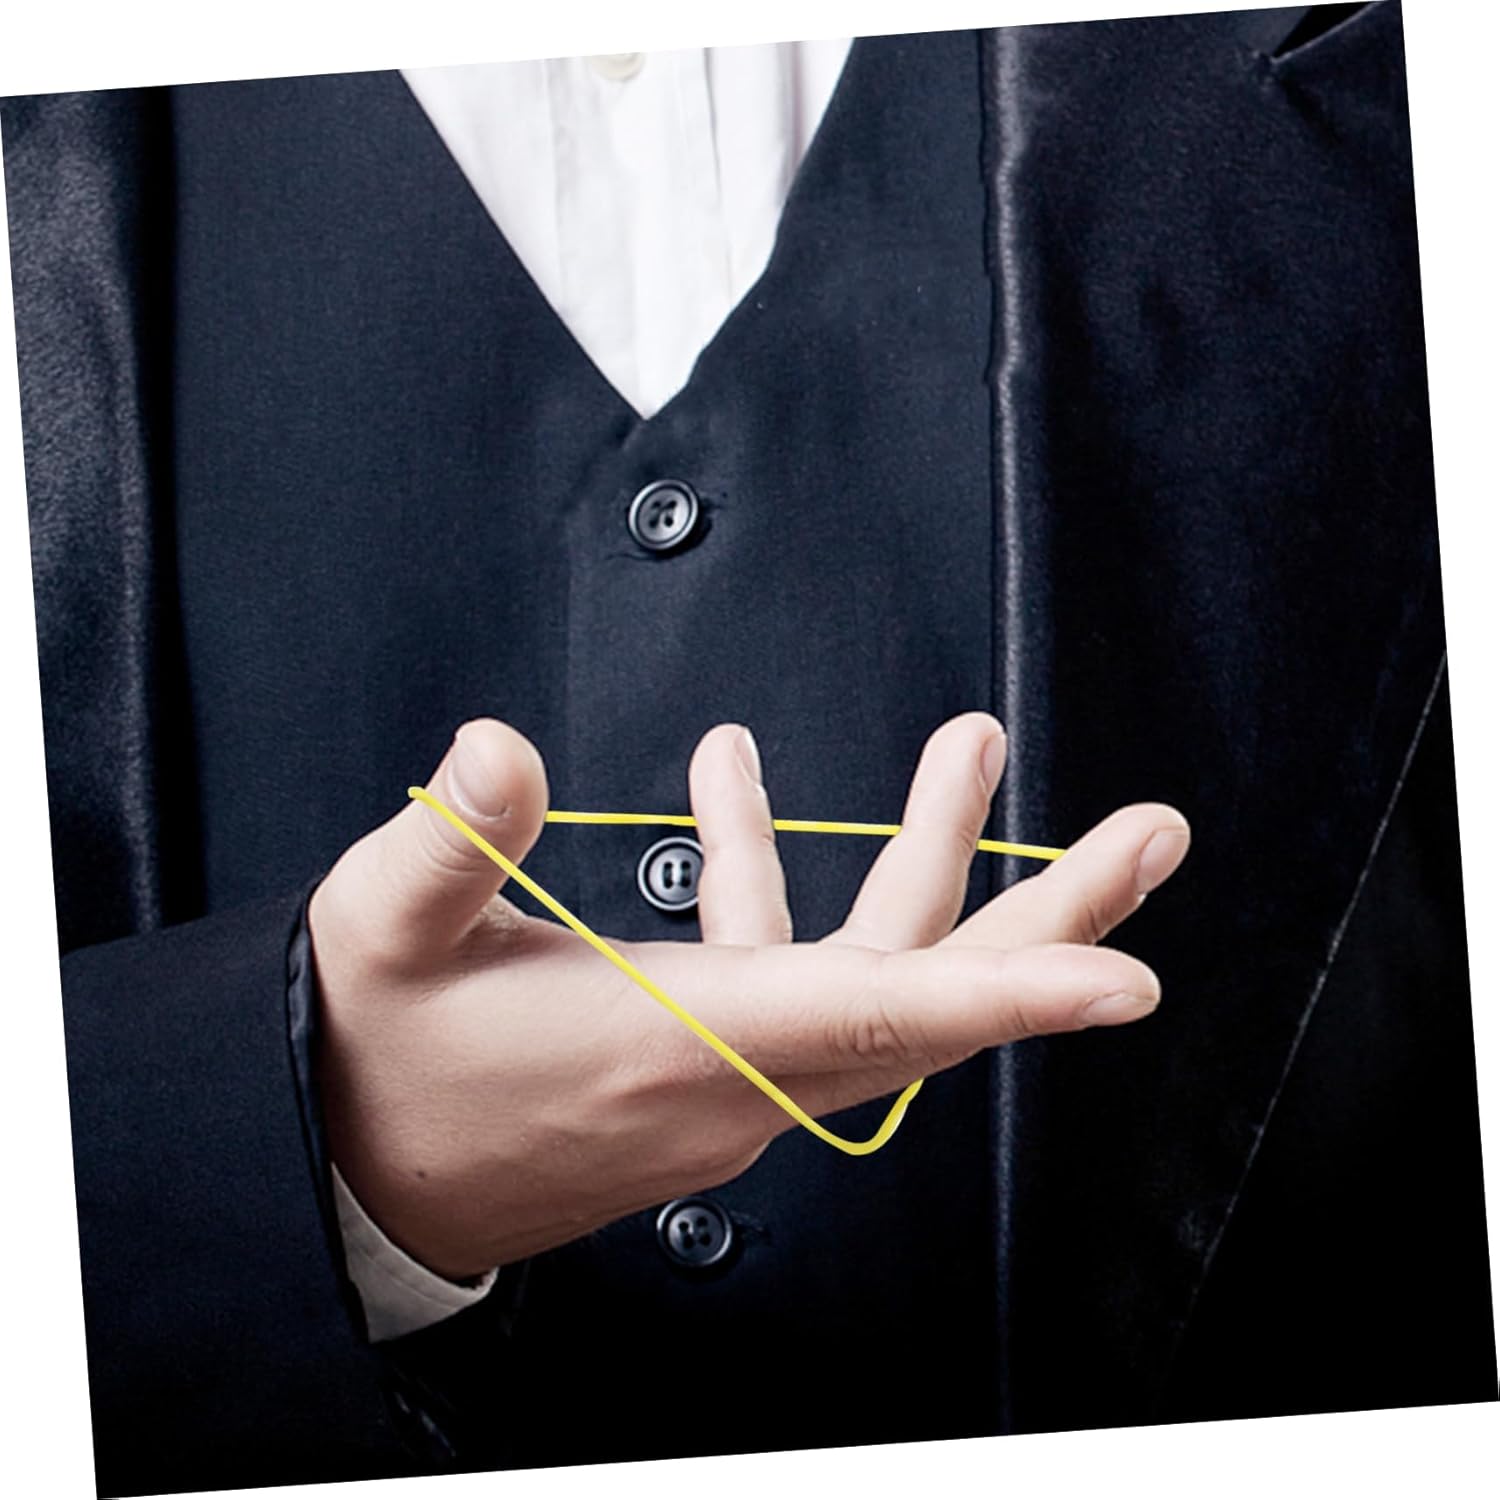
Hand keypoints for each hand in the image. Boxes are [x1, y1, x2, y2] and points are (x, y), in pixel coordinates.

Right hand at [310, 714, 1188, 1278]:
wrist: (357, 1173)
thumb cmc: (375, 1062)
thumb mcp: (386, 934)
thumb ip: (454, 838)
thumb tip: (502, 746)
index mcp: (676, 1043)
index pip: (874, 1016)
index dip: (1011, 995)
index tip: (1130, 975)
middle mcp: (732, 1073)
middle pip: (931, 1000)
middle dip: (1050, 914)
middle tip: (1148, 835)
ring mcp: (730, 1074)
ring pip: (877, 978)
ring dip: (933, 866)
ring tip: (971, 751)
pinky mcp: (706, 1061)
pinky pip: (791, 971)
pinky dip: (787, 878)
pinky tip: (738, 786)